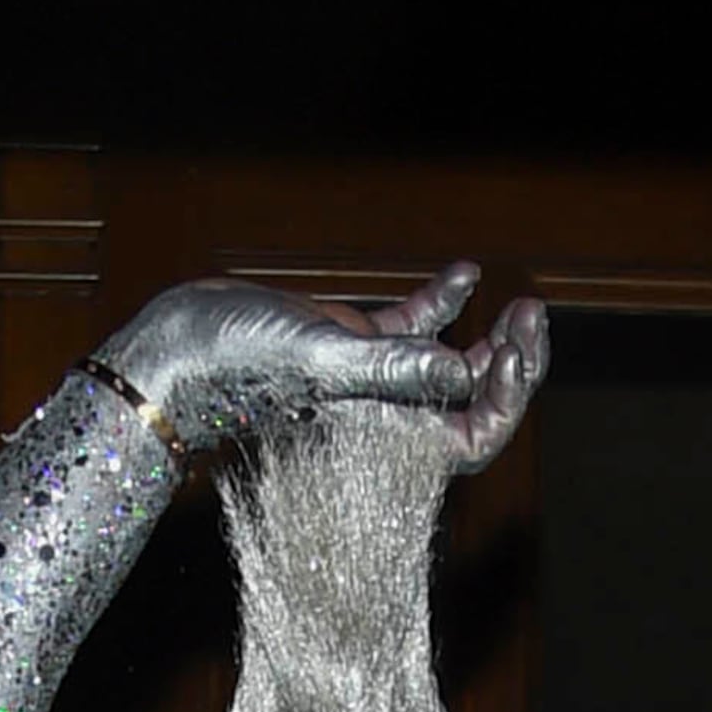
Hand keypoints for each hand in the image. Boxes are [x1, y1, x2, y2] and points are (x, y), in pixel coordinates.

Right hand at [98, 265, 546, 473]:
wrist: (181, 348)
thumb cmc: (242, 368)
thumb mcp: (326, 362)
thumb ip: (396, 369)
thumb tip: (463, 371)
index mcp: (388, 437)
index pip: (471, 437)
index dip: (504, 399)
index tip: (510, 349)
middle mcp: (388, 415)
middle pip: (470, 402)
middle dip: (510, 363)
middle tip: (530, 316)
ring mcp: (372, 380)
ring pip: (448, 364)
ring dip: (486, 335)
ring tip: (515, 303)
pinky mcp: (351, 345)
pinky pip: (409, 329)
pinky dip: (440, 303)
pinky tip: (466, 273)